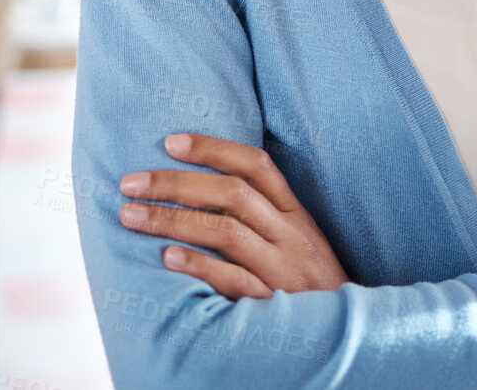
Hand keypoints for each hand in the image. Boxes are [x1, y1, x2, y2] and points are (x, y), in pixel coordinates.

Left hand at [119, 133, 348, 298]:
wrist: (346, 335)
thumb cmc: (310, 284)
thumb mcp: (297, 241)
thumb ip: (262, 215)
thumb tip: (198, 190)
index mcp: (295, 214)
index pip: (256, 165)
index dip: (213, 148)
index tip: (170, 142)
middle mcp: (290, 235)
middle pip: (231, 194)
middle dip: (176, 184)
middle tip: (130, 183)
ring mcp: (282, 270)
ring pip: (227, 231)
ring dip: (174, 220)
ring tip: (131, 216)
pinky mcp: (274, 305)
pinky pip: (235, 281)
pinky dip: (200, 266)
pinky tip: (167, 258)